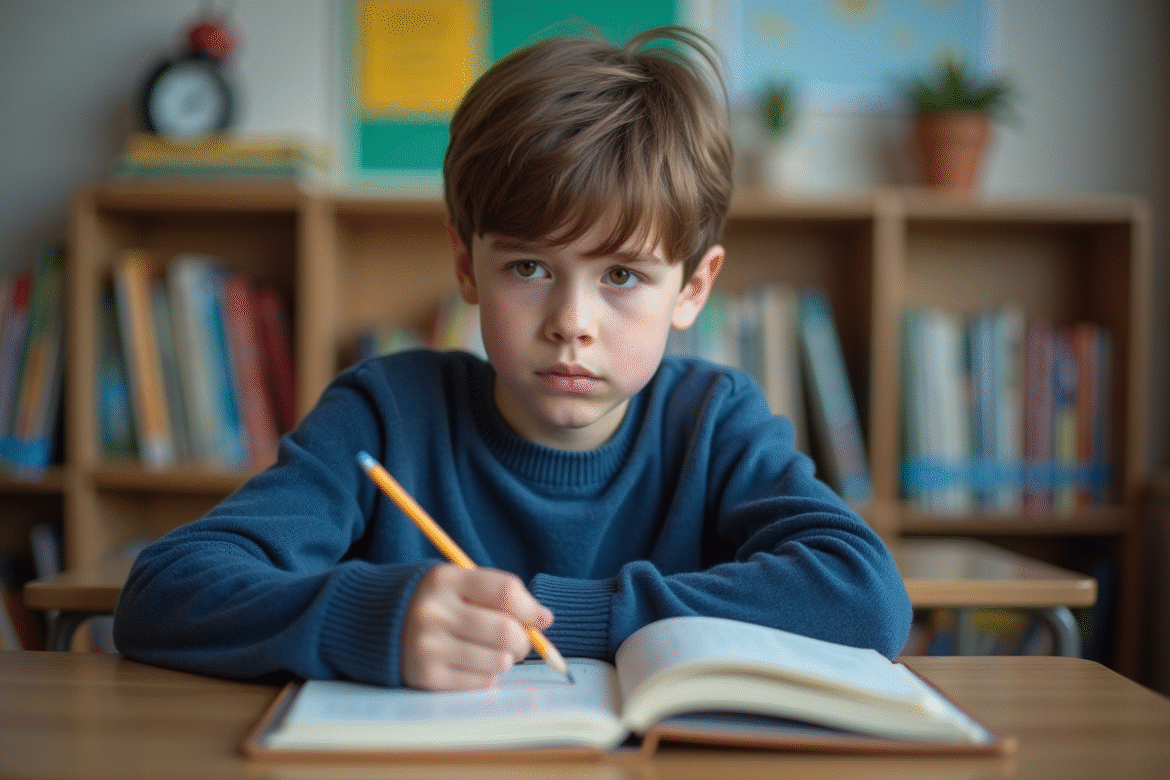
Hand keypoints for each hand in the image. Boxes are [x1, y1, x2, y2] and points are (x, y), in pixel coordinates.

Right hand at [401, 564, 553, 690]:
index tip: (542, 617)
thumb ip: (497, 594)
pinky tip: (473, 663)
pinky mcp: (425, 676)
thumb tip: (544, 619)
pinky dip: (487, 675)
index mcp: (444, 579)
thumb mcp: (456, 582)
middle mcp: (434, 612)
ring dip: (506, 659)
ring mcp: (427, 646)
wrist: (372, 622)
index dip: (532, 607)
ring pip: (498, 661)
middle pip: (506, 631)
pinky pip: (481, 682)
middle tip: (520, 641)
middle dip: (524, 640)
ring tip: (494, 651)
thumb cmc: (432, 601)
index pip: (505, 591)